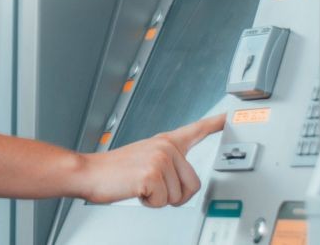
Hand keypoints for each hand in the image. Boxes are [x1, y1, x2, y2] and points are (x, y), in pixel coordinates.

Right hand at [77, 114, 225, 206]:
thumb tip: (180, 180)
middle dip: (174, 195)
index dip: (216, 123)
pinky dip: (149, 202)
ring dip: (159, 199)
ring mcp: (160, 159)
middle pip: (193, 184)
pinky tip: (136, 189)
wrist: (88, 173)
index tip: (231, 116)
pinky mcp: (153, 174)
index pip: (196, 129)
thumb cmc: (112, 170)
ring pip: (178, 196)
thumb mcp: (143, 158)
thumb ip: (165, 163)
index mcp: (164, 142)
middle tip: (151, 187)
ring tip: (139, 186)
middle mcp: (165, 148)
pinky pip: (164, 201)